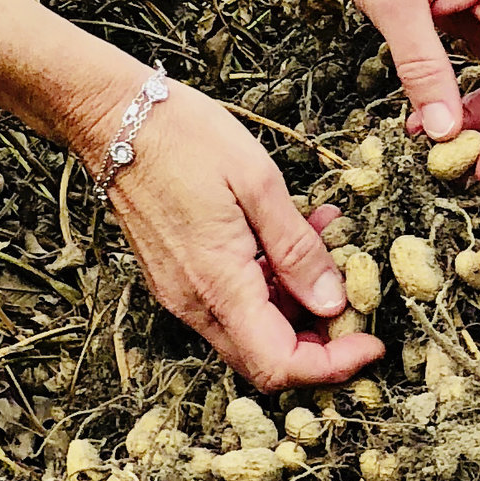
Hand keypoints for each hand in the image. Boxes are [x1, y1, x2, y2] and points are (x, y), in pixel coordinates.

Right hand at [74, 69, 377, 390]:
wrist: (107, 114)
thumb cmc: (182, 135)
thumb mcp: (255, 180)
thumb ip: (296, 248)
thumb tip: (333, 304)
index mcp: (217, 284)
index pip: (281, 365)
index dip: (334, 366)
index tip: (372, 341)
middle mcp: (193, 302)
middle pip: (266, 358)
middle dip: (319, 340)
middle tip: (354, 296)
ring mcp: (177, 290)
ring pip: (249, 330)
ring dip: (295, 305)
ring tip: (326, 243)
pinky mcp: (171, 273)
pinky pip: (227, 302)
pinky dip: (266, 286)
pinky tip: (283, 237)